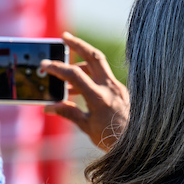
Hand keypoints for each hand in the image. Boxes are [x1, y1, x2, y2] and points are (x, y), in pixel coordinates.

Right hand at [41, 32, 128, 151]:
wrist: (139, 145)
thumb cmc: (112, 140)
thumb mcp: (87, 127)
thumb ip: (69, 113)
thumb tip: (50, 107)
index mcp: (99, 98)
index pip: (75, 75)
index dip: (57, 68)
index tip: (45, 64)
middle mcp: (111, 88)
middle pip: (94, 56)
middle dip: (78, 44)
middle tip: (64, 37)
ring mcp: (118, 88)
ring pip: (99, 65)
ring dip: (82, 64)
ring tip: (67, 75)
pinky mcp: (122, 91)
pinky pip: (104, 78)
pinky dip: (91, 77)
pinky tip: (82, 89)